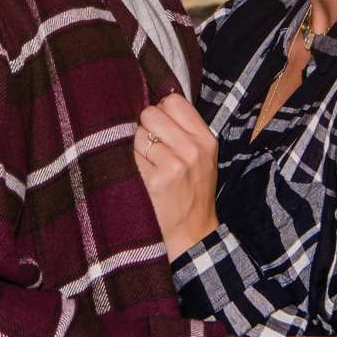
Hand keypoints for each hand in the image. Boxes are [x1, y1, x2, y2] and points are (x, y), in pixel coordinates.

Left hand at [133, 92, 217, 259]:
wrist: (192, 234)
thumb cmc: (192, 193)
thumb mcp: (202, 159)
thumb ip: (185, 131)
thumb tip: (154, 103)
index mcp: (206, 140)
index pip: (174, 102)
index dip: (161, 111)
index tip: (160, 127)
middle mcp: (192, 149)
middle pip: (152, 113)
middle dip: (145, 127)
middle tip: (151, 147)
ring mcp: (174, 165)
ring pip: (137, 134)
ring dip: (136, 148)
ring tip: (148, 166)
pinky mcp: (155, 181)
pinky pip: (130, 156)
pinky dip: (131, 165)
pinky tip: (142, 178)